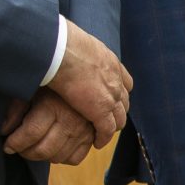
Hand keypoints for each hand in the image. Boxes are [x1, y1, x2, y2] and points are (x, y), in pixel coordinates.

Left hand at [0, 90, 94, 165]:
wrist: (83, 78)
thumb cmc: (52, 84)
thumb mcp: (31, 90)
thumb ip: (16, 109)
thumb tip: (4, 131)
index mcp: (53, 105)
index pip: (31, 133)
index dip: (15, 143)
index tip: (7, 146)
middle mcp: (70, 120)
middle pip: (44, 149)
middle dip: (25, 153)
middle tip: (18, 148)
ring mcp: (83, 130)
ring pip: (57, 157)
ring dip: (41, 157)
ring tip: (32, 147)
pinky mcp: (92, 137)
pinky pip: (74, 159)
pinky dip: (61, 158)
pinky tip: (52, 148)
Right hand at [50, 22, 131, 145]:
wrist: (62, 52)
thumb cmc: (60, 42)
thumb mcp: (75, 42)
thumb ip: (76, 49)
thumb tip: (61, 45)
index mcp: (110, 62)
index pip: (124, 81)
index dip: (119, 91)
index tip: (113, 96)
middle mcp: (115, 79)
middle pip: (124, 101)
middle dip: (119, 110)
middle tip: (109, 118)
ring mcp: (110, 96)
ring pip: (119, 118)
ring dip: (113, 126)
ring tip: (104, 133)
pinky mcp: (100, 111)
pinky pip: (106, 130)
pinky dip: (103, 137)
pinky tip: (97, 142)